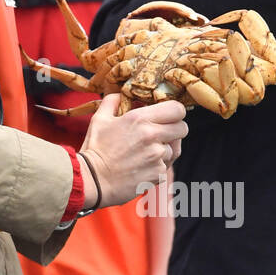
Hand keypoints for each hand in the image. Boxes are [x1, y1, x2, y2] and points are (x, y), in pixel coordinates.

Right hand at [80, 94, 187, 209]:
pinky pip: (166, 166)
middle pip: (182, 128)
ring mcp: (157, 157)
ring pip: (175, 149)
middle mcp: (152, 136)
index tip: (167, 115)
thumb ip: (112, 101)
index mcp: (140, 118)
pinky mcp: (158, 174)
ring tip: (146, 152)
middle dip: (174, 129)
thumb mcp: (99, 119)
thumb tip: (119, 94)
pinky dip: (158, 165)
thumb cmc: (95, 148)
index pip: (177, 109)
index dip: (175, 111)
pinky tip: (142, 165)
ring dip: (165, 149)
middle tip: (160, 133)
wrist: (93, 180)